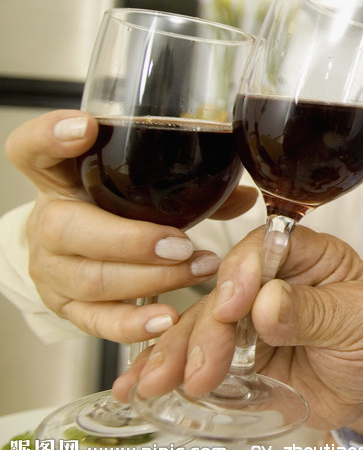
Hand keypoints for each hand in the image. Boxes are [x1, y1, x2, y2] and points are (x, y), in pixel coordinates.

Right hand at [4, 110, 258, 342]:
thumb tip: (244, 194)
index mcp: (57, 177)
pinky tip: (166, 319)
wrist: (78, 254)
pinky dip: (132, 322)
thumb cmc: (114, 208)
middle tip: (182, 243)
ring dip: (151, 278)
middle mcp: (45, 220)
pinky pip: (95, 320)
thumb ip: (188, 186)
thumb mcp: (136, 185)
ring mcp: (51, 268)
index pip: (31, 149)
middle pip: (66, 229)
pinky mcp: (65, 307)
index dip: (50, 136)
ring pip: (91, 278)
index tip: (86, 126)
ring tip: (198, 270)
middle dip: (131, 240)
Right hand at [114, 225, 362, 437]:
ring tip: (157, 382)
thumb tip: (268, 302)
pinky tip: (139, 382)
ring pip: (201, 322)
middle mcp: (272, 279)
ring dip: (175, 351)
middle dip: (206, 328)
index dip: (242, 272)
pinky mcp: (233, 352)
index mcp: (309, 256)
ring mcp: (248, 316)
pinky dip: (166, 367)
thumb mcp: (359, 322)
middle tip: (199, 367)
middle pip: (225, 289)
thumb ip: (315, 312)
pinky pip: (194, 353)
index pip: (267, 247)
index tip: (232, 306)